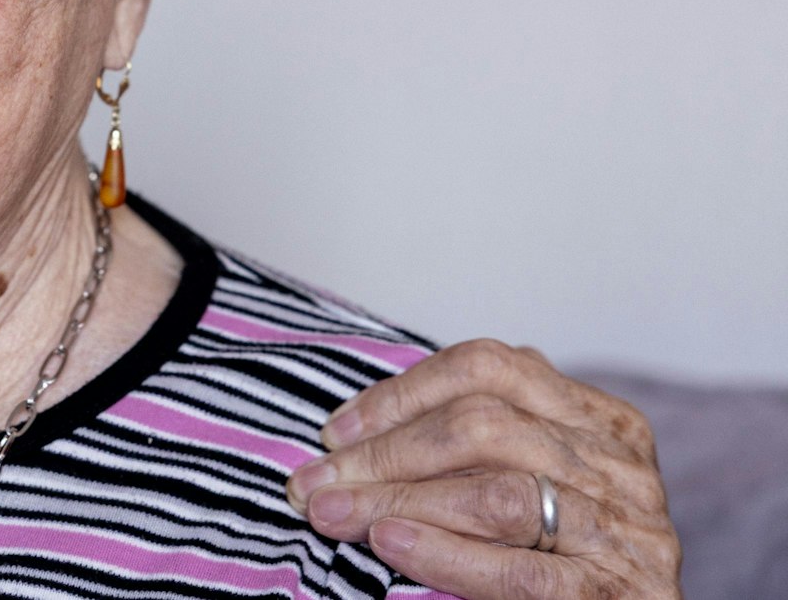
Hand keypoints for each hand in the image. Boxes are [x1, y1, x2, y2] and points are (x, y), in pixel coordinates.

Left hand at [286, 339, 680, 598]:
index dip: (402, 394)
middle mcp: (621, 466)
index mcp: (598, 420)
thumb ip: (474, 448)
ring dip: (399, 502)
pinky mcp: (622, 596)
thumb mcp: (524, 481)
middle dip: (385, 455)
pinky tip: (392, 545)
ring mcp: (631, 532)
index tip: (335, 431)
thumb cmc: (556, 557)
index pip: (489, 367)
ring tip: (335, 515)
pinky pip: (523, 570)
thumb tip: (354, 434)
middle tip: (314, 483)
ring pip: (498, 495)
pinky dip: (448, 554)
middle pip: (484, 428)